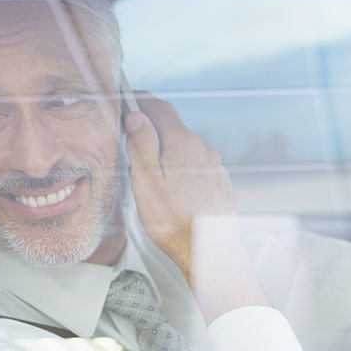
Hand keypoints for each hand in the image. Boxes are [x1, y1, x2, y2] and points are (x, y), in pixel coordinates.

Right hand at [125, 94, 267, 320]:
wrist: (211, 254)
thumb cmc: (175, 222)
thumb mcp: (146, 180)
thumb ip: (141, 144)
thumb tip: (137, 116)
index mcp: (184, 144)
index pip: (162, 109)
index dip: (143, 100)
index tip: (130, 96)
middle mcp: (204, 151)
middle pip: (175, 130)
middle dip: (153, 130)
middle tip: (131, 138)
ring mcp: (216, 169)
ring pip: (186, 151)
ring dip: (168, 153)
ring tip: (150, 170)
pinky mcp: (220, 186)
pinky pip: (197, 168)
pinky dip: (181, 170)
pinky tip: (172, 189)